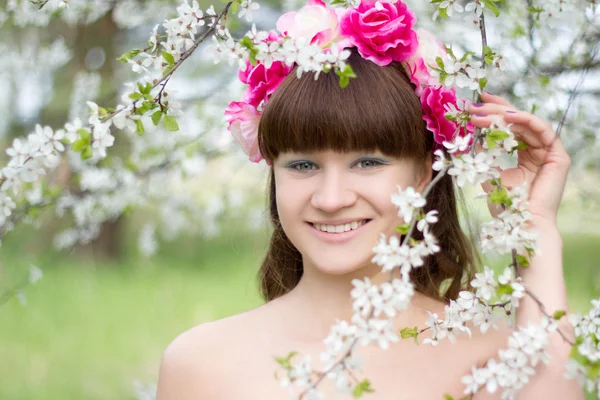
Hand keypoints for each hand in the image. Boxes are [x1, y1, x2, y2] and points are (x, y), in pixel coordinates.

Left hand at [468, 92, 570, 226]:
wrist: (521, 225)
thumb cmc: (505, 205)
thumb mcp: (488, 173)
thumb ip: (484, 153)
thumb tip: (474, 133)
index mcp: (524, 156)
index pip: (509, 129)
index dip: (493, 113)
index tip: (474, 103)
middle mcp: (537, 152)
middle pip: (517, 122)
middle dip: (494, 110)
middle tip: (474, 103)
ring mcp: (549, 153)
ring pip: (526, 123)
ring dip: (502, 115)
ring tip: (481, 112)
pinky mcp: (558, 156)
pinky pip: (541, 130)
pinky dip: (523, 120)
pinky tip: (505, 116)